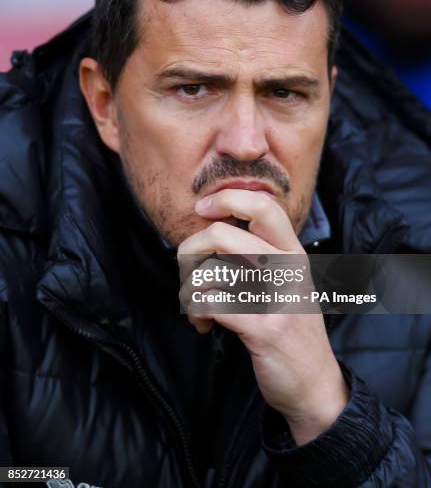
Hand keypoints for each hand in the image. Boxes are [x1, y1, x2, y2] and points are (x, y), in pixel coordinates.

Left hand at [178, 189, 348, 444]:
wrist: (316, 385)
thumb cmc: (292, 328)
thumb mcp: (287, 281)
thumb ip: (261, 254)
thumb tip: (212, 228)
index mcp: (293, 253)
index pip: (263, 206)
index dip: (226, 199)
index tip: (203, 209)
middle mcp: (289, 270)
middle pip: (221, 236)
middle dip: (190, 252)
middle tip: (188, 272)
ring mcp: (278, 300)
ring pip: (211, 272)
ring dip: (189, 290)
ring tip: (197, 306)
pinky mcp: (264, 330)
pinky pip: (211, 305)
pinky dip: (196, 313)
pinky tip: (204, 325)